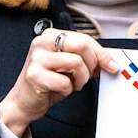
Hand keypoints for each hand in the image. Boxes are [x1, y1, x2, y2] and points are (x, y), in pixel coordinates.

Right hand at [0, 28, 119, 137]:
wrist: (24, 101)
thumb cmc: (47, 82)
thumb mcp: (68, 65)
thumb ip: (85, 57)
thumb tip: (109, 60)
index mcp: (51, 35)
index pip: (84, 38)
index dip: (102, 53)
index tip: (112, 65)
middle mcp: (42, 42)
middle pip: (82, 45)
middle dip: (92, 64)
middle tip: (88, 76)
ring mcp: (37, 58)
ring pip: (76, 63)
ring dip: (80, 79)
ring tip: (72, 83)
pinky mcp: (34, 75)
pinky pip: (65, 82)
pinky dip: (67, 90)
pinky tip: (59, 89)